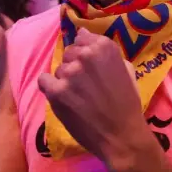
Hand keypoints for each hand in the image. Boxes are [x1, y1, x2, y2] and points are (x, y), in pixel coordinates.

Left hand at [37, 29, 153, 167]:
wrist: (121, 135)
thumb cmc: (128, 103)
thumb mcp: (125, 69)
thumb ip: (105, 52)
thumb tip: (83, 35)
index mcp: (104, 47)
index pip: (82, 37)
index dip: (85, 52)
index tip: (89, 65)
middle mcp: (85, 55)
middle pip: (69, 52)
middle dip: (75, 64)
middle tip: (85, 84)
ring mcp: (69, 73)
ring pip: (59, 68)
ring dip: (65, 79)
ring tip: (78, 96)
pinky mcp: (56, 91)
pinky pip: (44, 80)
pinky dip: (50, 87)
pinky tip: (61, 97)